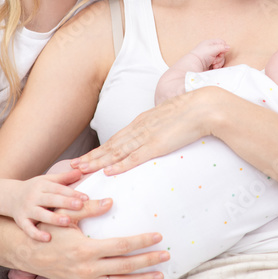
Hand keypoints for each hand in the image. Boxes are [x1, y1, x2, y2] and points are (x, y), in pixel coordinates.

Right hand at [10, 169, 88, 240]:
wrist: (10, 197)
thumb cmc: (35, 189)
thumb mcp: (47, 181)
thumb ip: (64, 178)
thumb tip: (80, 171)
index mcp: (41, 185)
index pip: (58, 188)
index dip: (72, 193)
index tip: (86, 198)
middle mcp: (33, 197)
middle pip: (51, 199)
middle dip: (65, 203)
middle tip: (80, 206)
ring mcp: (27, 209)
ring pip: (41, 214)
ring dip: (54, 218)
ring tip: (67, 221)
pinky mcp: (21, 221)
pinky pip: (28, 229)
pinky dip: (37, 234)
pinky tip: (48, 238)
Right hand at [12, 198, 168, 278]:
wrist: (27, 253)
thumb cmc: (47, 230)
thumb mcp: (65, 216)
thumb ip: (88, 208)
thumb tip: (110, 201)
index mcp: (85, 249)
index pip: (121, 246)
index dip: (141, 241)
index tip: (157, 236)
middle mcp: (87, 268)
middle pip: (125, 267)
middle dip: (148, 261)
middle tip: (167, 255)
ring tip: (160, 275)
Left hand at [73, 90, 213, 175]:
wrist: (205, 106)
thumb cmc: (192, 112)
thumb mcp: (170, 120)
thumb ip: (161, 129)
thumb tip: (159, 137)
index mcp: (143, 122)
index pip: (116, 139)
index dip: (100, 150)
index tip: (86, 158)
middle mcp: (140, 128)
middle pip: (110, 145)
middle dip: (91, 157)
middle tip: (72, 167)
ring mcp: (147, 136)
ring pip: (117, 152)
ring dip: (98, 162)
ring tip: (82, 169)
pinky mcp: (157, 144)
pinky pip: (135, 157)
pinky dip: (120, 165)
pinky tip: (108, 172)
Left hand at [189, 38, 228, 70]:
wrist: (194, 66)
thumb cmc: (201, 55)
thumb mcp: (212, 49)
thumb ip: (222, 47)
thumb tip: (229, 47)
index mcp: (210, 43)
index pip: (222, 43)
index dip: (223, 47)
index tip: (220, 51)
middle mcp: (211, 50)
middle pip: (223, 52)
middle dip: (220, 57)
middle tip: (215, 59)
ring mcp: (211, 57)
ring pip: (221, 59)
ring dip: (219, 62)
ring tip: (213, 64)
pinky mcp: (211, 64)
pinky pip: (219, 64)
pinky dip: (217, 66)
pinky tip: (213, 67)